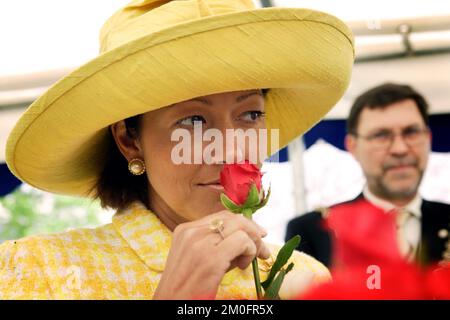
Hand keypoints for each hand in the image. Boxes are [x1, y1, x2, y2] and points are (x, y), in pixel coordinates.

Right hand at [153, 210, 269, 298]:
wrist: (171, 305)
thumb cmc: (186, 287)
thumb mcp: (198, 259)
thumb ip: (217, 244)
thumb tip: (248, 238)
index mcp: (186, 230)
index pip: (223, 216)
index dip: (244, 224)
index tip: (256, 236)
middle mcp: (192, 232)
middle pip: (234, 218)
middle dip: (253, 231)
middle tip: (262, 250)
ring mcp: (200, 243)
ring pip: (240, 226)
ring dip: (253, 243)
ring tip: (248, 261)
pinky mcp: (211, 258)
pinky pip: (243, 241)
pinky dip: (250, 251)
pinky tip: (243, 266)